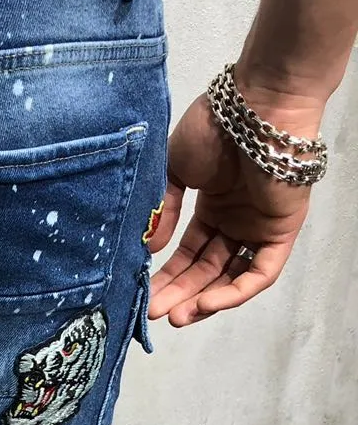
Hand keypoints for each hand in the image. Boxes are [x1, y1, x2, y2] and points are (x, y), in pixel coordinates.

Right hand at [147, 81, 322, 327]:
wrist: (254, 107)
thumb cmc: (213, 128)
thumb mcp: (174, 170)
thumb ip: (164, 209)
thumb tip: (152, 248)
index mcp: (215, 206)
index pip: (191, 253)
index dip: (168, 276)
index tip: (143, 295)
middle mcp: (238, 221)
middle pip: (208, 270)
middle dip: (181, 293)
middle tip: (153, 313)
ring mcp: (260, 228)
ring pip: (231, 277)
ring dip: (204, 300)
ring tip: (176, 317)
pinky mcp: (281, 232)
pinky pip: (259, 273)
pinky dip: (234, 292)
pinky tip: (205, 303)